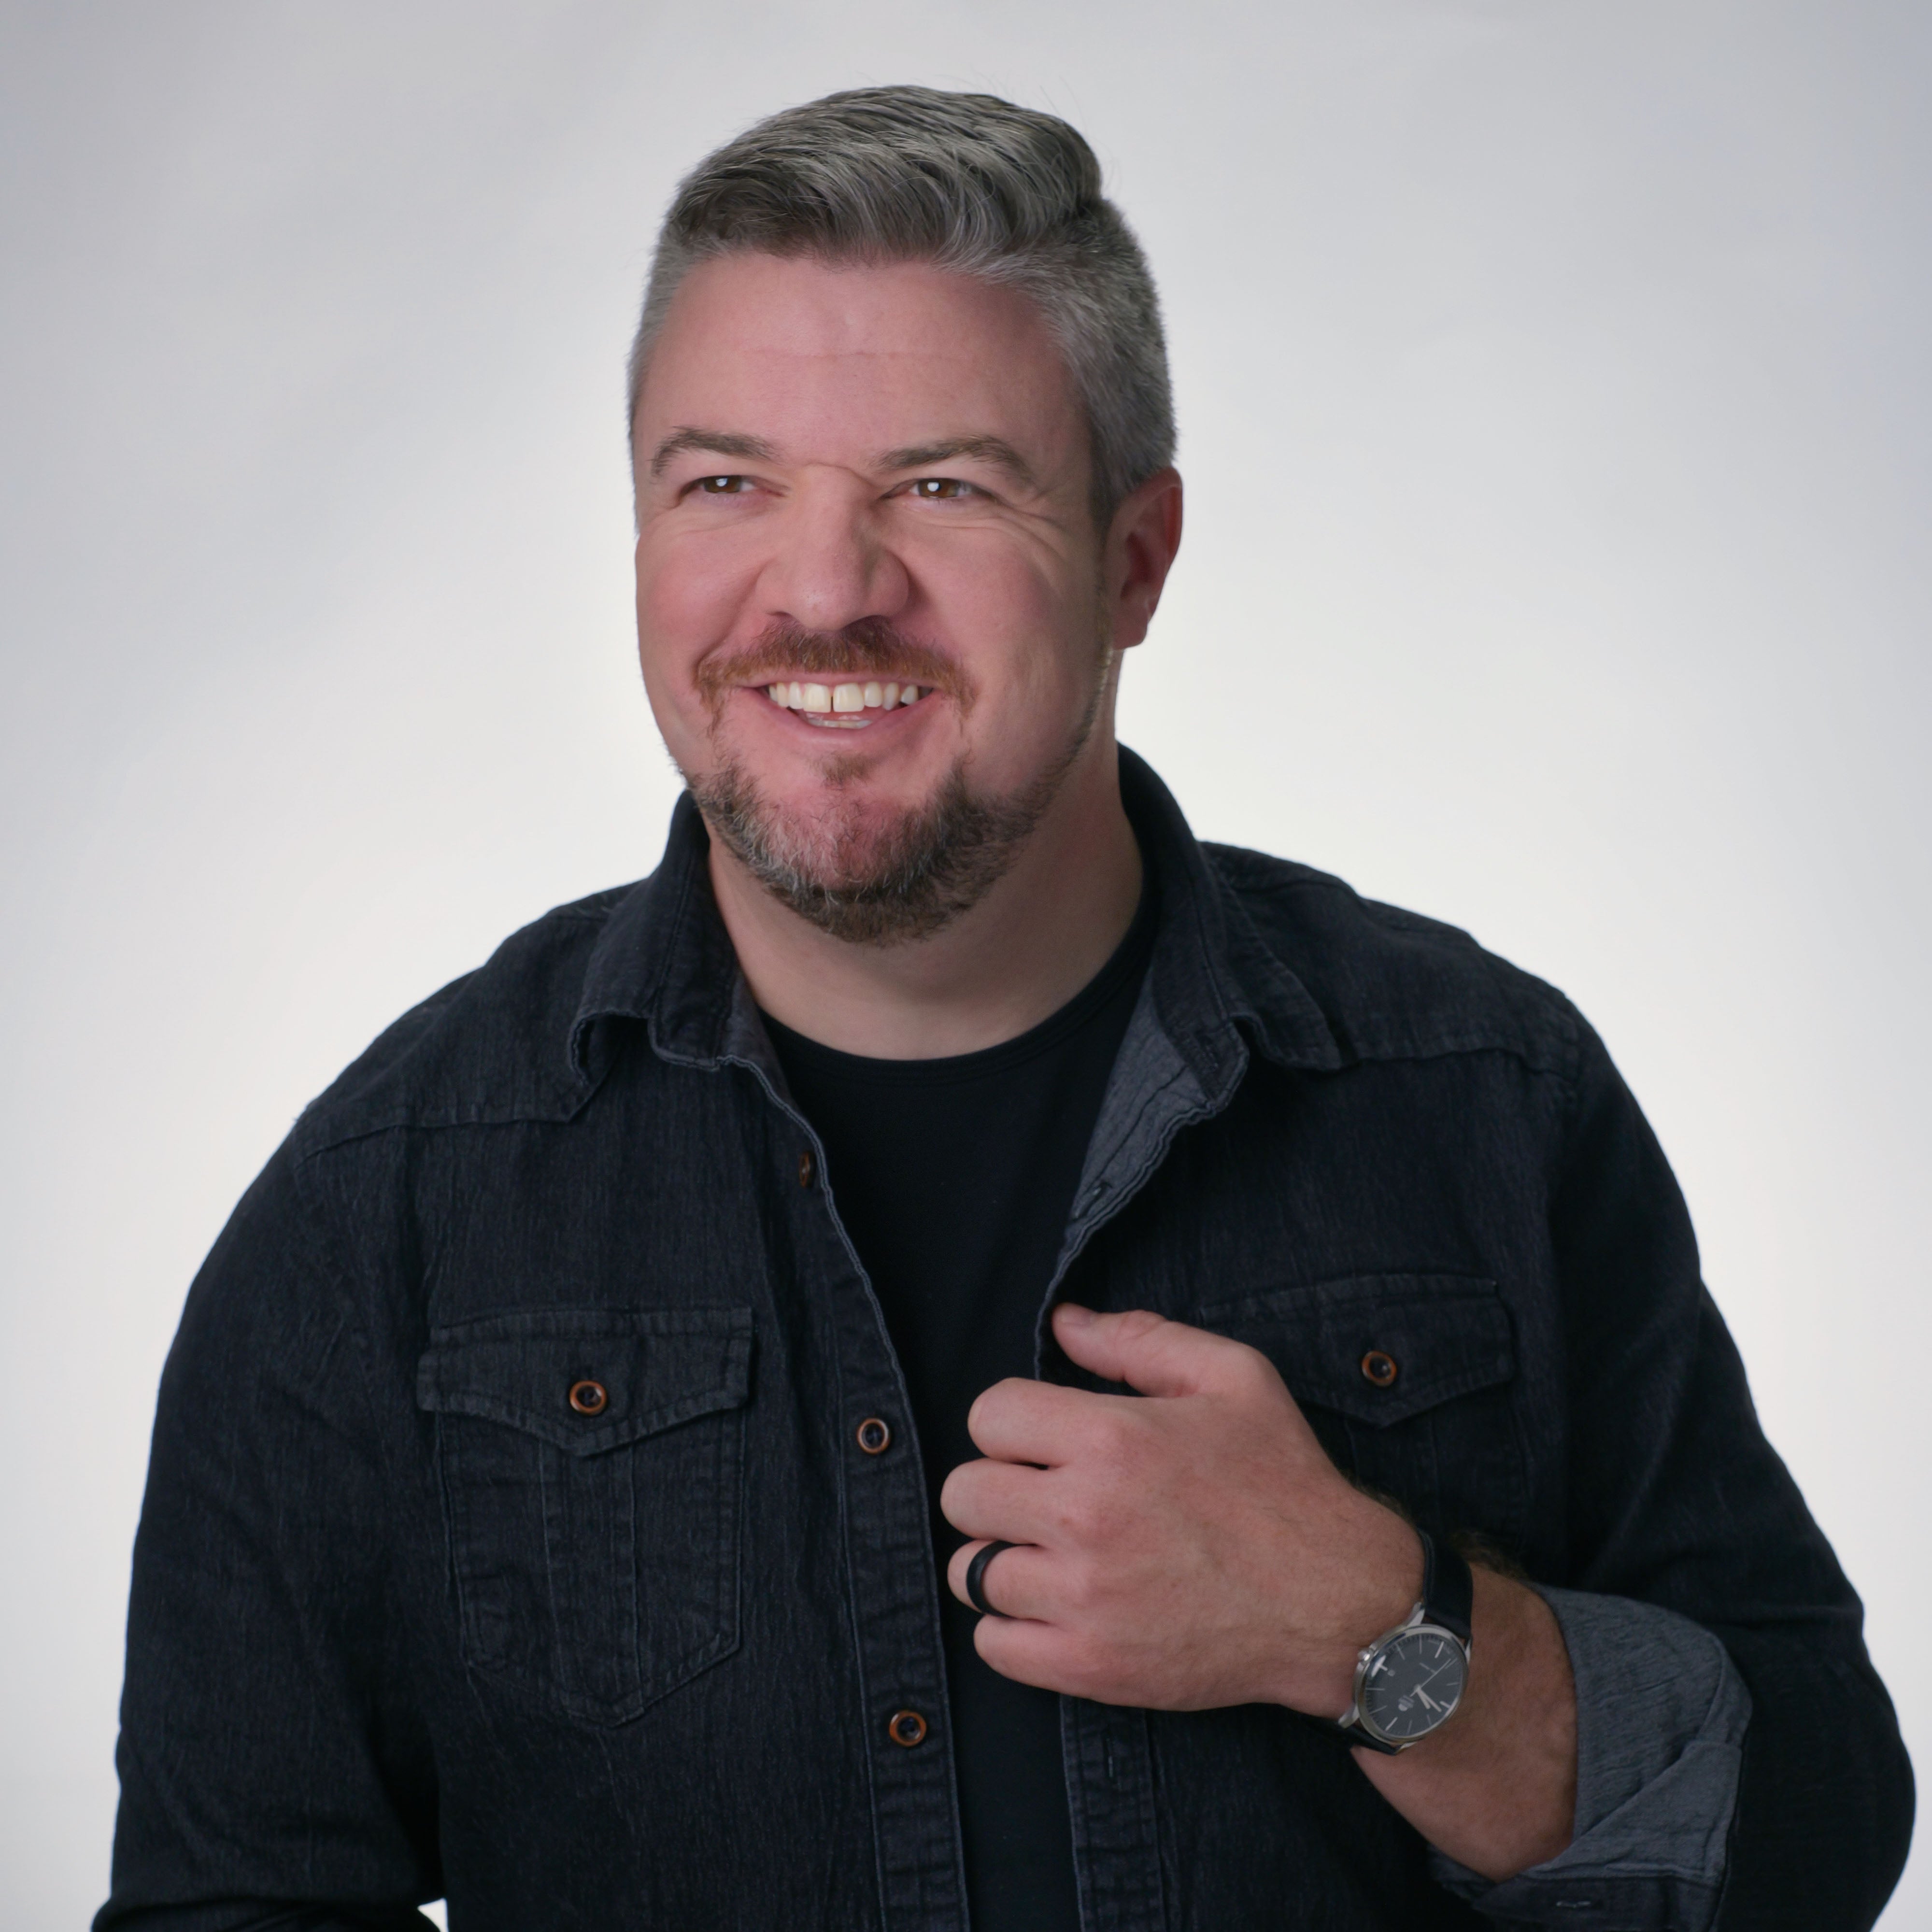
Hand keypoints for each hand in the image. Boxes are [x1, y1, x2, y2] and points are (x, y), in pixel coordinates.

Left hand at [940, 1303, 1421, 1715]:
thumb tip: (1064, 1321)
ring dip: (1000, 1558)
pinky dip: (1010, 1628)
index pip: (988, 1416)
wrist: (1340, 1602)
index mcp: (1111, 1438)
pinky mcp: (1093, 1665)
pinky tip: (1054, 1607)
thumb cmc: (1286, 1481)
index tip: (1044, 1443)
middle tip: (1042, 1497)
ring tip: (1048, 1554)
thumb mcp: (1234, 1378)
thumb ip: (1139, 1339)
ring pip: (970, 1571)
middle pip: (963, 1493)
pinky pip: (995, 1645)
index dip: (1012, 1424)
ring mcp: (1084, 1598)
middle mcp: (1086, 1515)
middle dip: (996, 1488)